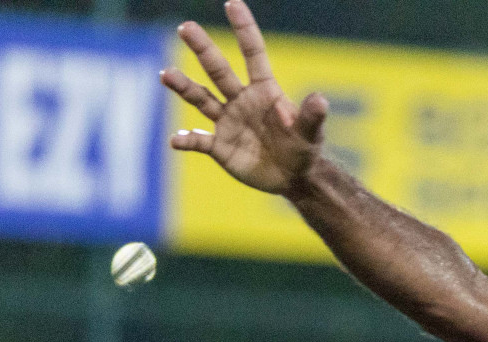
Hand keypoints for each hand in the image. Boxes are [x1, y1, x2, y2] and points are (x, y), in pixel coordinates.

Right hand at [160, 0, 326, 194]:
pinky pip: (199, 141)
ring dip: (183, 86)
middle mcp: (241, 100)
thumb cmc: (304, 150)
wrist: (293, 178)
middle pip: (218, 70)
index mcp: (264, 91)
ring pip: (200, 99)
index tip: (232, 4)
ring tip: (166, 75)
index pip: (253, 53)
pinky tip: (176, 141)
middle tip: (186, 27)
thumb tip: (320, 99)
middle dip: (203, 49)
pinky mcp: (220, 147)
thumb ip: (312, 117)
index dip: (244, 29)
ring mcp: (228, 122)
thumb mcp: (312, 135)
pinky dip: (187, 141)